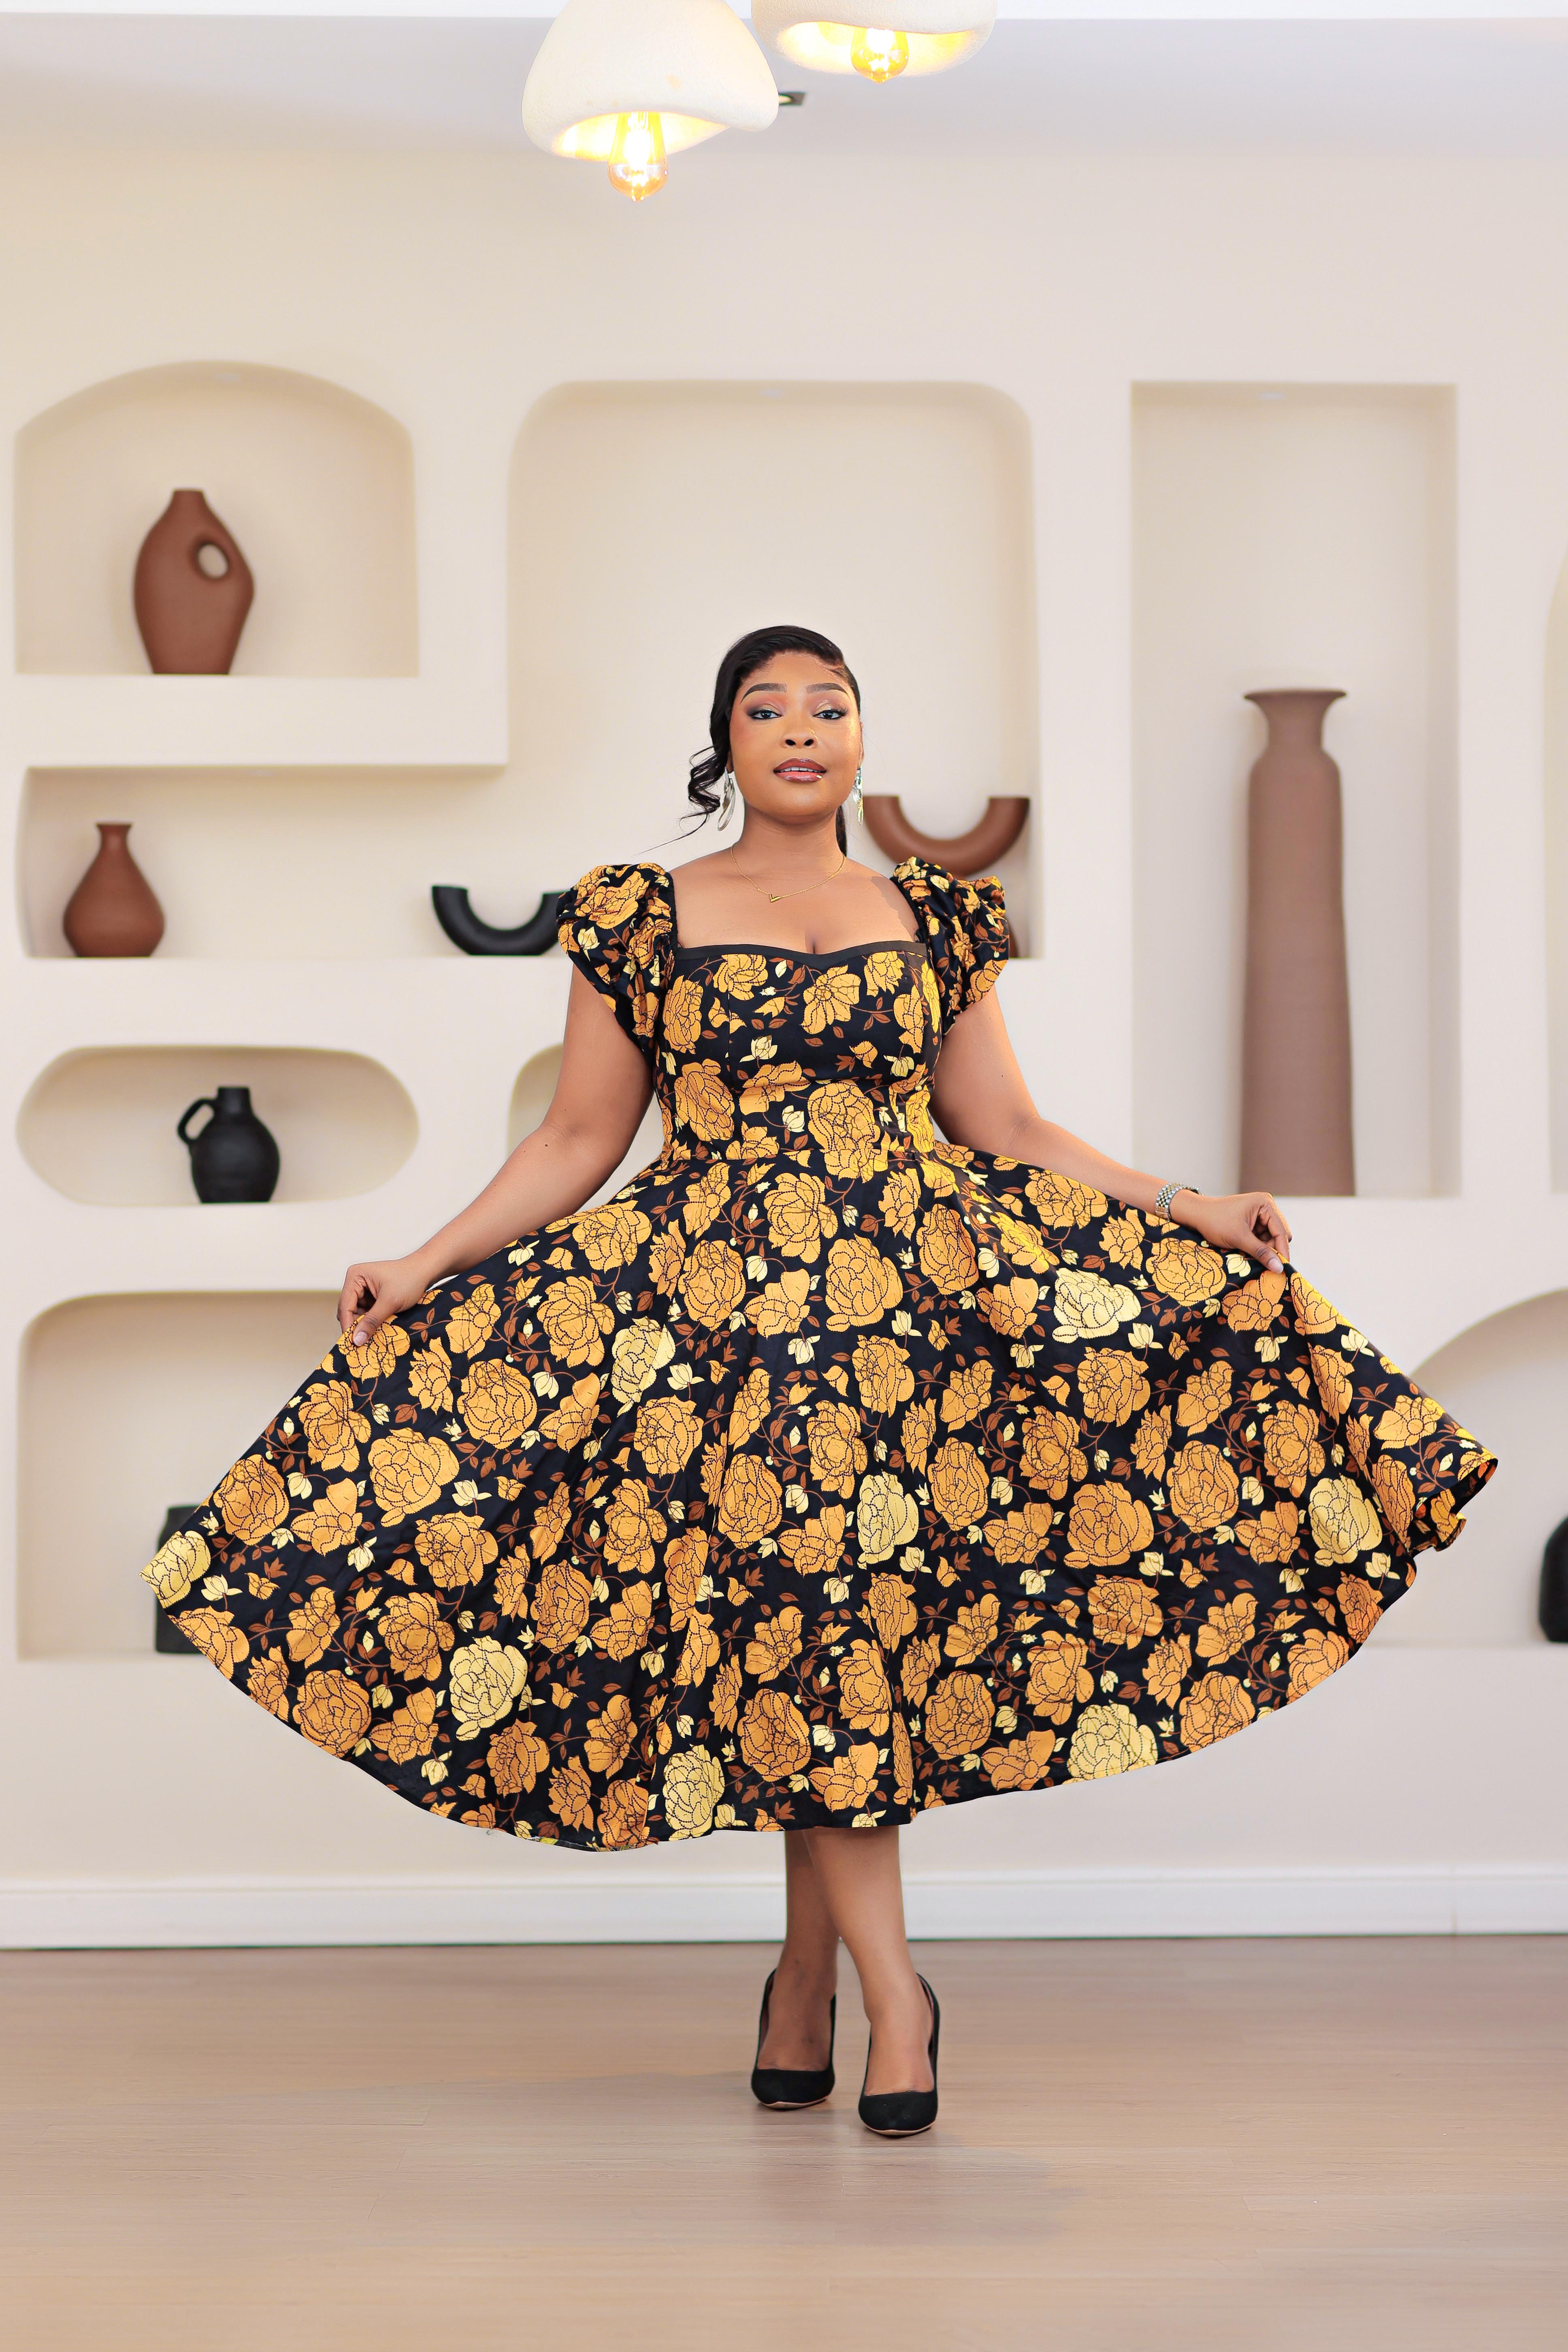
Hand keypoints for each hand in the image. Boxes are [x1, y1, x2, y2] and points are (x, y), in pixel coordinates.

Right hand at [337, 1256, 435, 1347]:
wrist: (425, 1271)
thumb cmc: (409, 1280)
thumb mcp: (390, 1302)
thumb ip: (372, 1321)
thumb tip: (356, 1340)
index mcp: (355, 1276)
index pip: (345, 1305)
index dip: (348, 1325)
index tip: (352, 1344)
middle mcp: (356, 1281)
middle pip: (348, 1310)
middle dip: (356, 1326)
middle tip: (363, 1344)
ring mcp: (363, 1289)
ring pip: (357, 1314)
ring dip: (365, 1325)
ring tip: (374, 1336)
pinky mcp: (371, 1296)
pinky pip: (366, 1313)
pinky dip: (372, 1321)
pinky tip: (379, 1328)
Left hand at [1176, 1189, 1291, 1273]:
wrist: (1196, 1215)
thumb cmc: (1215, 1222)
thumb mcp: (1239, 1238)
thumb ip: (1260, 1252)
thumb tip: (1279, 1268)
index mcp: (1265, 1204)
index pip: (1281, 1230)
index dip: (1282, 1250)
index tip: (1282, 1268)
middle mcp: (1265, 1206)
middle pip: (1278, 1234)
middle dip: (1270, 1249)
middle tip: (1261, 1263)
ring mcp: (1259, 1214)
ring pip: (1270, 1238)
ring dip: (1262, 1249)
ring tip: (1247, 1255)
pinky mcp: (1252, 1222)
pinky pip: (1261, 1238)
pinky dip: (1255, 1247)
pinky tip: (1244, 1250)